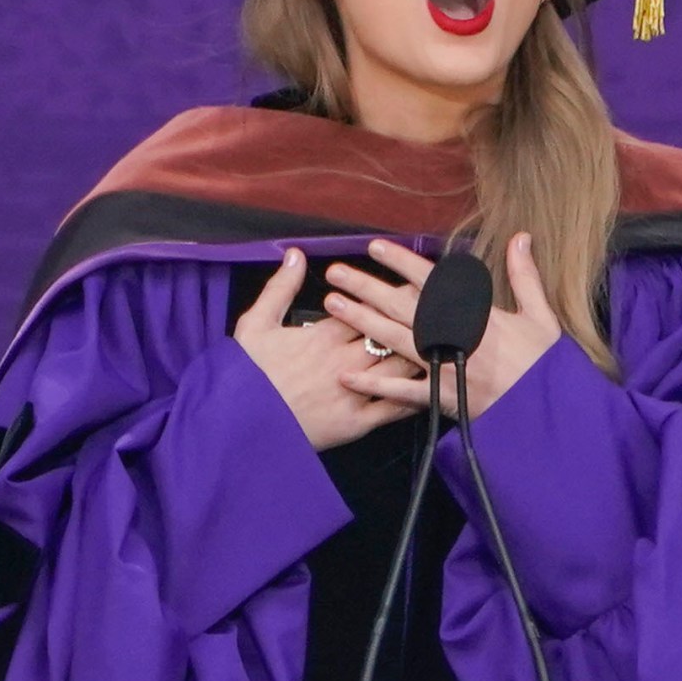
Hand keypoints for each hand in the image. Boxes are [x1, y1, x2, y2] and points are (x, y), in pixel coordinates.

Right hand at [235, 248, 426, 451]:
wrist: (236, 425)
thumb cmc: (244, 376)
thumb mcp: (254, 324)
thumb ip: (279, 288)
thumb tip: (295, 255)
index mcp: (322, 335)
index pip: (367, 306)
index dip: (390, 294)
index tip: (411, 284)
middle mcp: (343, 360)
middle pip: (391, 332)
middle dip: (417, 318)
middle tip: (441, 306)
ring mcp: (353, 392)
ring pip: (399, 366)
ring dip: (423, 351)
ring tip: (445, 338)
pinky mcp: (356, 423)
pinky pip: (393, 408)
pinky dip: (416, 395)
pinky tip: (433, 386)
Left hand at [324, 235, 563, 422]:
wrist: (548, 415)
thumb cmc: (545, 367)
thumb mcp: (541, 317)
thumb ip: (525, 276)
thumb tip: (521, 238)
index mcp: (478, 315)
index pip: (431, 282)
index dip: (401, 262)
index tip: (376, 248)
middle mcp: (455, 338)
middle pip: (401, 307)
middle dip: (366, 287)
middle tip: (336, 273)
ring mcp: (445, 369)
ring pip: (394, 340)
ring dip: (362, 322)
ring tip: (334, 306)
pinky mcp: (441, 399)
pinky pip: (401, 391)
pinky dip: (374, 384)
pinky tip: (347, 374)